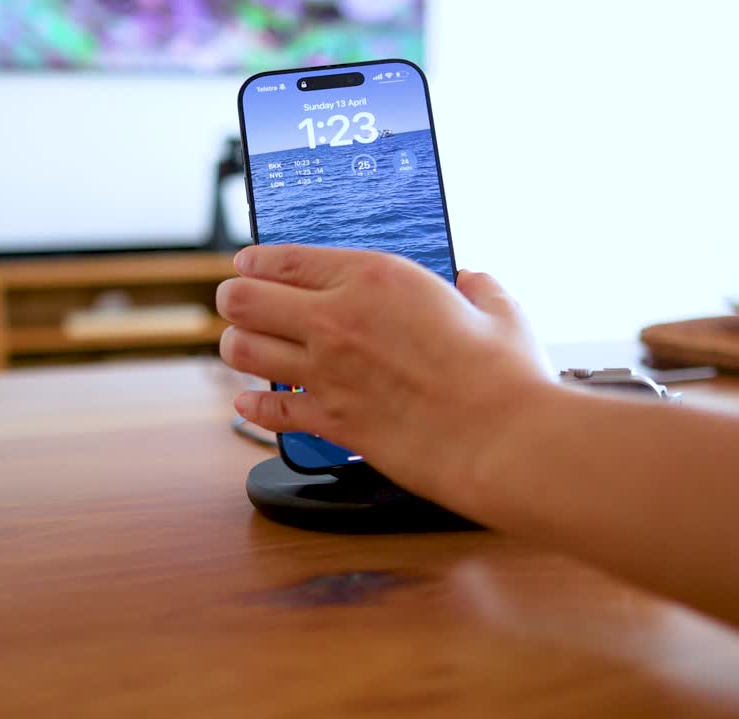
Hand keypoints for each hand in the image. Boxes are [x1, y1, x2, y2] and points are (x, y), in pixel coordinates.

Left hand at [216, 244, 549, 510]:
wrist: (500, 439)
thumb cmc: (503, 374)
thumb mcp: (498, 310)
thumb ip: (478, 289)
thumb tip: (473, 282)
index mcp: (375, 278)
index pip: (286, 259)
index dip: (256, 260)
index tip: (247, 264)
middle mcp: (337, 320)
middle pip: (245, 300)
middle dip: (234, 298)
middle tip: (237, 303)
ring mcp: (327, 373)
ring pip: (243, 351)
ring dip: (237, 346)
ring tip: (242, 346)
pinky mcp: (329, 422)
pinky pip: (268, 412)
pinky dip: (253, 408)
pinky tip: (248, 404)